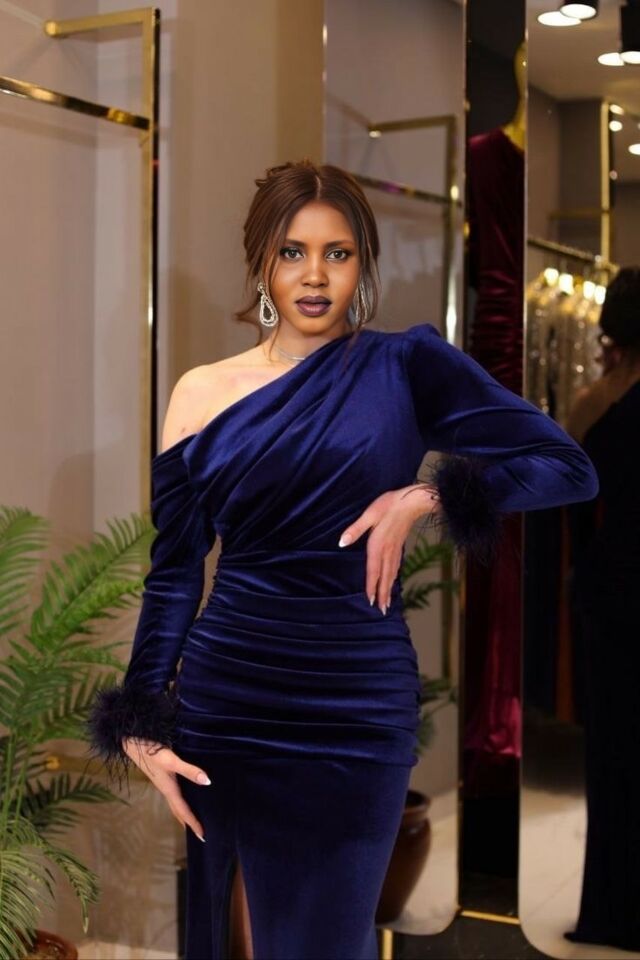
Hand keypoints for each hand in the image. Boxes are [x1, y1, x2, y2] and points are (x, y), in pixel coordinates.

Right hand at [122, 737, 210, 842]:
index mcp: (168, 789)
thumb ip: (189, 770)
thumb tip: (207, 782)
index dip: (193, 823)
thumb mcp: (171, 760)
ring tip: (193, 820)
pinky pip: (173, 795)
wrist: (131, 741)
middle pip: (178, 811)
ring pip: (175, 803)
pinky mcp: (161, 775)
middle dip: (188, 822)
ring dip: (183, 813)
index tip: (202, 837)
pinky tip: (184, 795)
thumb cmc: (150, 751)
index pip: (183, 811)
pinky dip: (180, 801)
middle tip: (199, 834)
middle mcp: (165, 788)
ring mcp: (162, 782)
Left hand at [338, 484, 438, 613]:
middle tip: (382, 610)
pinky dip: (394, 577)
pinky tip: (393, 580)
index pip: (373, 570)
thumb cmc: (389, 505)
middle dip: (383, 594)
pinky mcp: (400, 546)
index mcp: (378, 545)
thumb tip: (342, 543)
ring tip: (387, 602)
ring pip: (392, 574)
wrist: (413, 501)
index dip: (371, 586)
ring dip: (389, 589)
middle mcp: (388, 551)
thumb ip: (355, 530)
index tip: (371, 601)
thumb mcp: (369, 514)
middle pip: (384, 577)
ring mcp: (395, 550)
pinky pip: (396, 567)